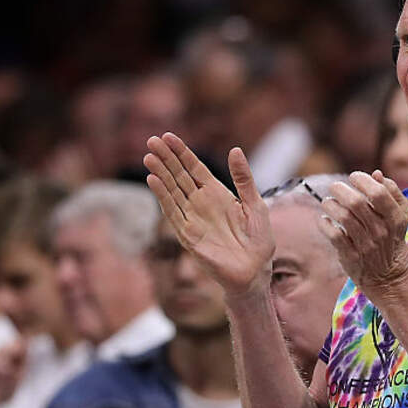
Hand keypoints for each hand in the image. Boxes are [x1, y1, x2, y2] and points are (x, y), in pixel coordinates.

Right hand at [145, 134, 273, 296]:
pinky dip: (163, 197)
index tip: (167, 136)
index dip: (181, 152)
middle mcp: (201, 203)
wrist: (256, 271)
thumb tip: (235, 149)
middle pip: (179, 176)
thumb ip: (244, 178)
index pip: (194, 168)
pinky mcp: (188, 235)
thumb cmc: (258, 239)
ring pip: (172, 192)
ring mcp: (193, 218)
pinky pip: (173, 213)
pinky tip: (153, 181)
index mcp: (217, 193)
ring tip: (148, 157)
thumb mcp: (255, 204)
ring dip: (160, 175)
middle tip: (151, 141)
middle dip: (166, 159)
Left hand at [319, 170, 407, 300]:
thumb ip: (392, 192)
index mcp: (395, 218)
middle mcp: (381, 231)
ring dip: (330, 205)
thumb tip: (376, 174)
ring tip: (328, 202)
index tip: (354, 177)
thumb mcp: (401, 216)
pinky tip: (325, 219)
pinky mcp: (351, 256)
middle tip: (335, 187)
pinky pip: (334, 235)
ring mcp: (366, 245)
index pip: (378, 193)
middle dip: (340, 190)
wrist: (389, 277)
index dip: (362, 180)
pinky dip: (325, 224)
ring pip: (343, 217)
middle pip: (356, 203)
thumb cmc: (392, 238)